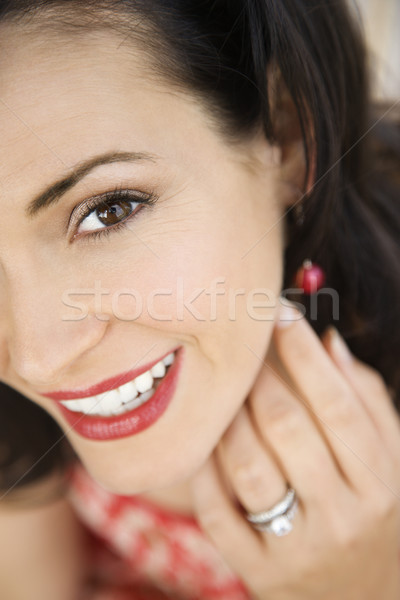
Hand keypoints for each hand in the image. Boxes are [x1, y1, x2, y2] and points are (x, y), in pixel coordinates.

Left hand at [189, 304, 399, 598]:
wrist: (365, 599)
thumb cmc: (374, 512)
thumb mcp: (392, 460)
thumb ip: (368, 400)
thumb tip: (330, 340)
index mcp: (381, 482)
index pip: (337, 403)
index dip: (303, 351)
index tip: (279, 313)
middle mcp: (343, 517)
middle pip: (286, 426)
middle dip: (259, 374)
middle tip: (245, 347)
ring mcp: (299, 549)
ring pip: (247, 465)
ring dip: (227, 416)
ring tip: (224, 390)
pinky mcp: (261, 574)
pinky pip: (218, 512)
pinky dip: (205, 468)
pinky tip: (204, 438)